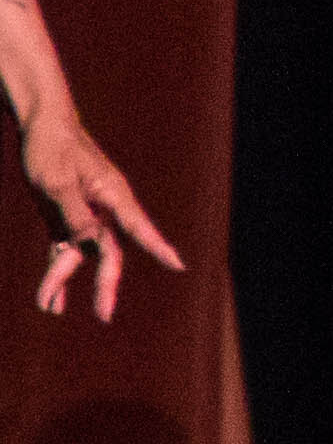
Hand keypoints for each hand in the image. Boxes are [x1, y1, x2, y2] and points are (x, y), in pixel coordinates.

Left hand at [25, 112, 179, 322]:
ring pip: (80, 255)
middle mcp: (103, 209)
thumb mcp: (57, 181)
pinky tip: (51, 300)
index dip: (158, 247)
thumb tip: (89, 243)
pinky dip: (57, 273)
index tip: (178, 265)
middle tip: (103, 316)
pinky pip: (63, 252)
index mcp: (111, 196)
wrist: (41, 128)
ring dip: (62, 280)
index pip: (138, 228)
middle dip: (105, 285)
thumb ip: (74, 213)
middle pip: (108, 252)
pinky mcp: (65, 218)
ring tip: (49, 309)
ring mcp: (84, 215)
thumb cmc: (52, 148)